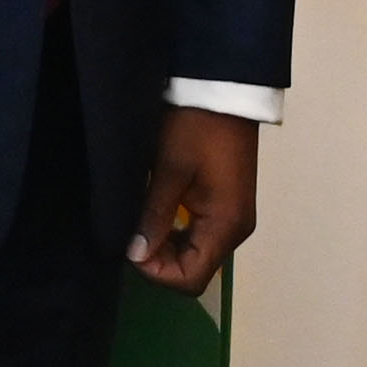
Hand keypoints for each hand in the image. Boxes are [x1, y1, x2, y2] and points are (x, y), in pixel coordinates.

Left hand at [132, 107, 261, 294]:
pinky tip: (158, 215)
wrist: (224, 88)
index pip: (191, 278)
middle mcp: (235, 229)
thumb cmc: (196, 127)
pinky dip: (177, 233)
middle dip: (159, 261)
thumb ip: (154, 217)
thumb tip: (137, 255)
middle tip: (131, 234)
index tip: (131, 248)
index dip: (157, 272)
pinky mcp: (228, 204)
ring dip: (167, 247)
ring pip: (197, 253)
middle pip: (195, 269)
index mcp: (225, 225)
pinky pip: (201, 234)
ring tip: (141, 223)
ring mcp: (234, 216)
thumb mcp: (169, 170)